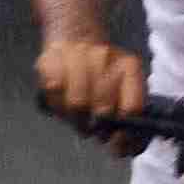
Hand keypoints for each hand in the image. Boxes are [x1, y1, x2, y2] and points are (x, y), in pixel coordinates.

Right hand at [32, 35, 154, 140]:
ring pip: (78, 105)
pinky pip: (55, 95)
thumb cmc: (102, 72)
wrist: (74, 36)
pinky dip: (57, 105)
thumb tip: (129, 148)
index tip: (117, 144)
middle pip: (103, 110)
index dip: (125, 133)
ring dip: (77, 119)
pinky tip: (63, 99)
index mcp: (129, 65)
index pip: (132, 107)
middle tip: (94, 128)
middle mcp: (105, 57)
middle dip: (99, 127)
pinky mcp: (51, 60)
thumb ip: (129, 114)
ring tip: (78, 117)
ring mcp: (77, 56)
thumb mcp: (124, 87)